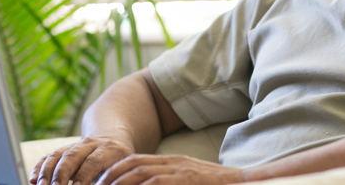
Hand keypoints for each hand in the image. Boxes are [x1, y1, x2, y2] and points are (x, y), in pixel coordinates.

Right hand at [30, 136, 133, 184]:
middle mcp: (91, 144)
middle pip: (72, 156)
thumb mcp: (123, 169)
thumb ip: (113, 179)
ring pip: (57, 155)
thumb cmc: (120, 164)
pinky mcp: (64, 150)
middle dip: (61, 174)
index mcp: (110, 150)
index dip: (84, 176)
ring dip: (46, 173)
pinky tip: (32, 180)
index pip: (94, 162)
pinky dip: (39, 168)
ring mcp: (75, 146)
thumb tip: (108, 184)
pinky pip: (48, 156)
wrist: (114, 140)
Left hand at [95, 154, 244, 184]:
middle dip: (108, 178)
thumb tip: (148, 184)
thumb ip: (168, 182)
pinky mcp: (186, 180)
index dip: (112, 172)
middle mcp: (173, 163)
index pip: (133, 161)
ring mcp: (180, 171)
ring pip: (138, 173)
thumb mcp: (188, 182)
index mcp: (172, 162)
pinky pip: (155, 183)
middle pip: (130, 165)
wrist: (246, 183)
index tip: (98, 184)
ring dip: (117, 183)